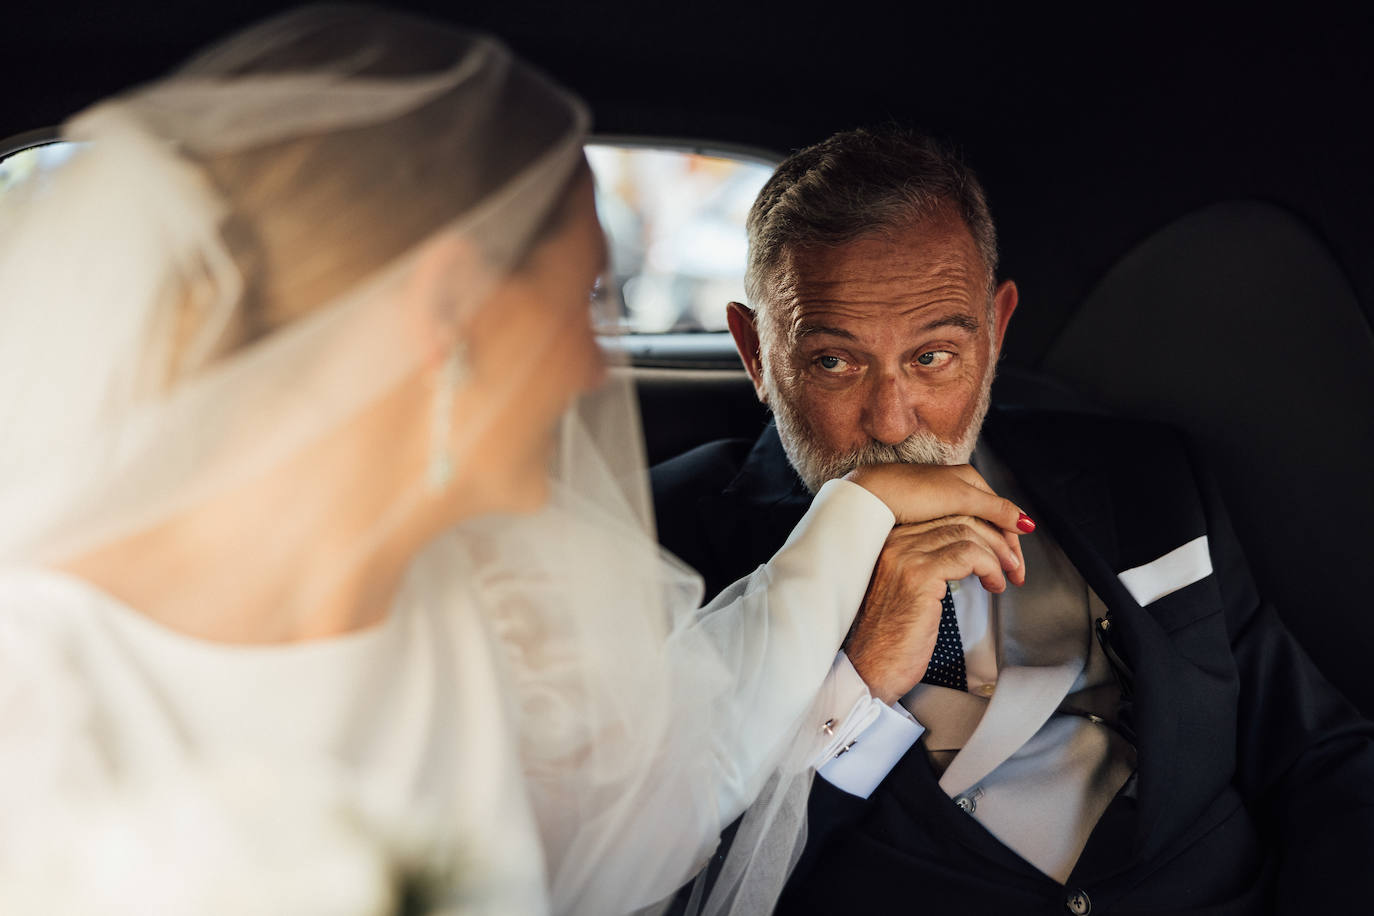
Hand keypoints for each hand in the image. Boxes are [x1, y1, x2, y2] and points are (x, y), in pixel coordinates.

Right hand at [842, 464, 1033, 704]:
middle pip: (957, 516)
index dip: (979, 528)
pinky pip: (969, 555)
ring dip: (997, 553)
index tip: (998, 548)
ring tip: (1006, 575)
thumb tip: (968, 552)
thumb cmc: (888, 639)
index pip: (943, 513)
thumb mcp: (907, 591)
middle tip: (1012, 561)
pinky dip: (990, 567)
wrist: (868, 669)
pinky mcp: (919, 576)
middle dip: (994, 537)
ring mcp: (905, 556)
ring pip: (966, 532)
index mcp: (888, 540)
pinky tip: (994, 585)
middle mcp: (893, 541)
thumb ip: (927, 564)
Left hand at [845, 462, 1030, 583]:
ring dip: (987, 555)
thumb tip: (1026, 523)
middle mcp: (958, 489)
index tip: (1018, 573)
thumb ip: (995, 510)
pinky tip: (967, 568)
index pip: (1003, 517)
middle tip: (1011, 580)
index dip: (1013, 546)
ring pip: (974, 534)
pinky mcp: (926, 517)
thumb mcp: (960, 499)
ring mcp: (942, 504)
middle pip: (990, 527)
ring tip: (993, 578)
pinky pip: (956, 538)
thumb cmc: (912, 491)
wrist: (871, 495)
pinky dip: (967, 553)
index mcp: (970, 481)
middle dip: (1004, 553)